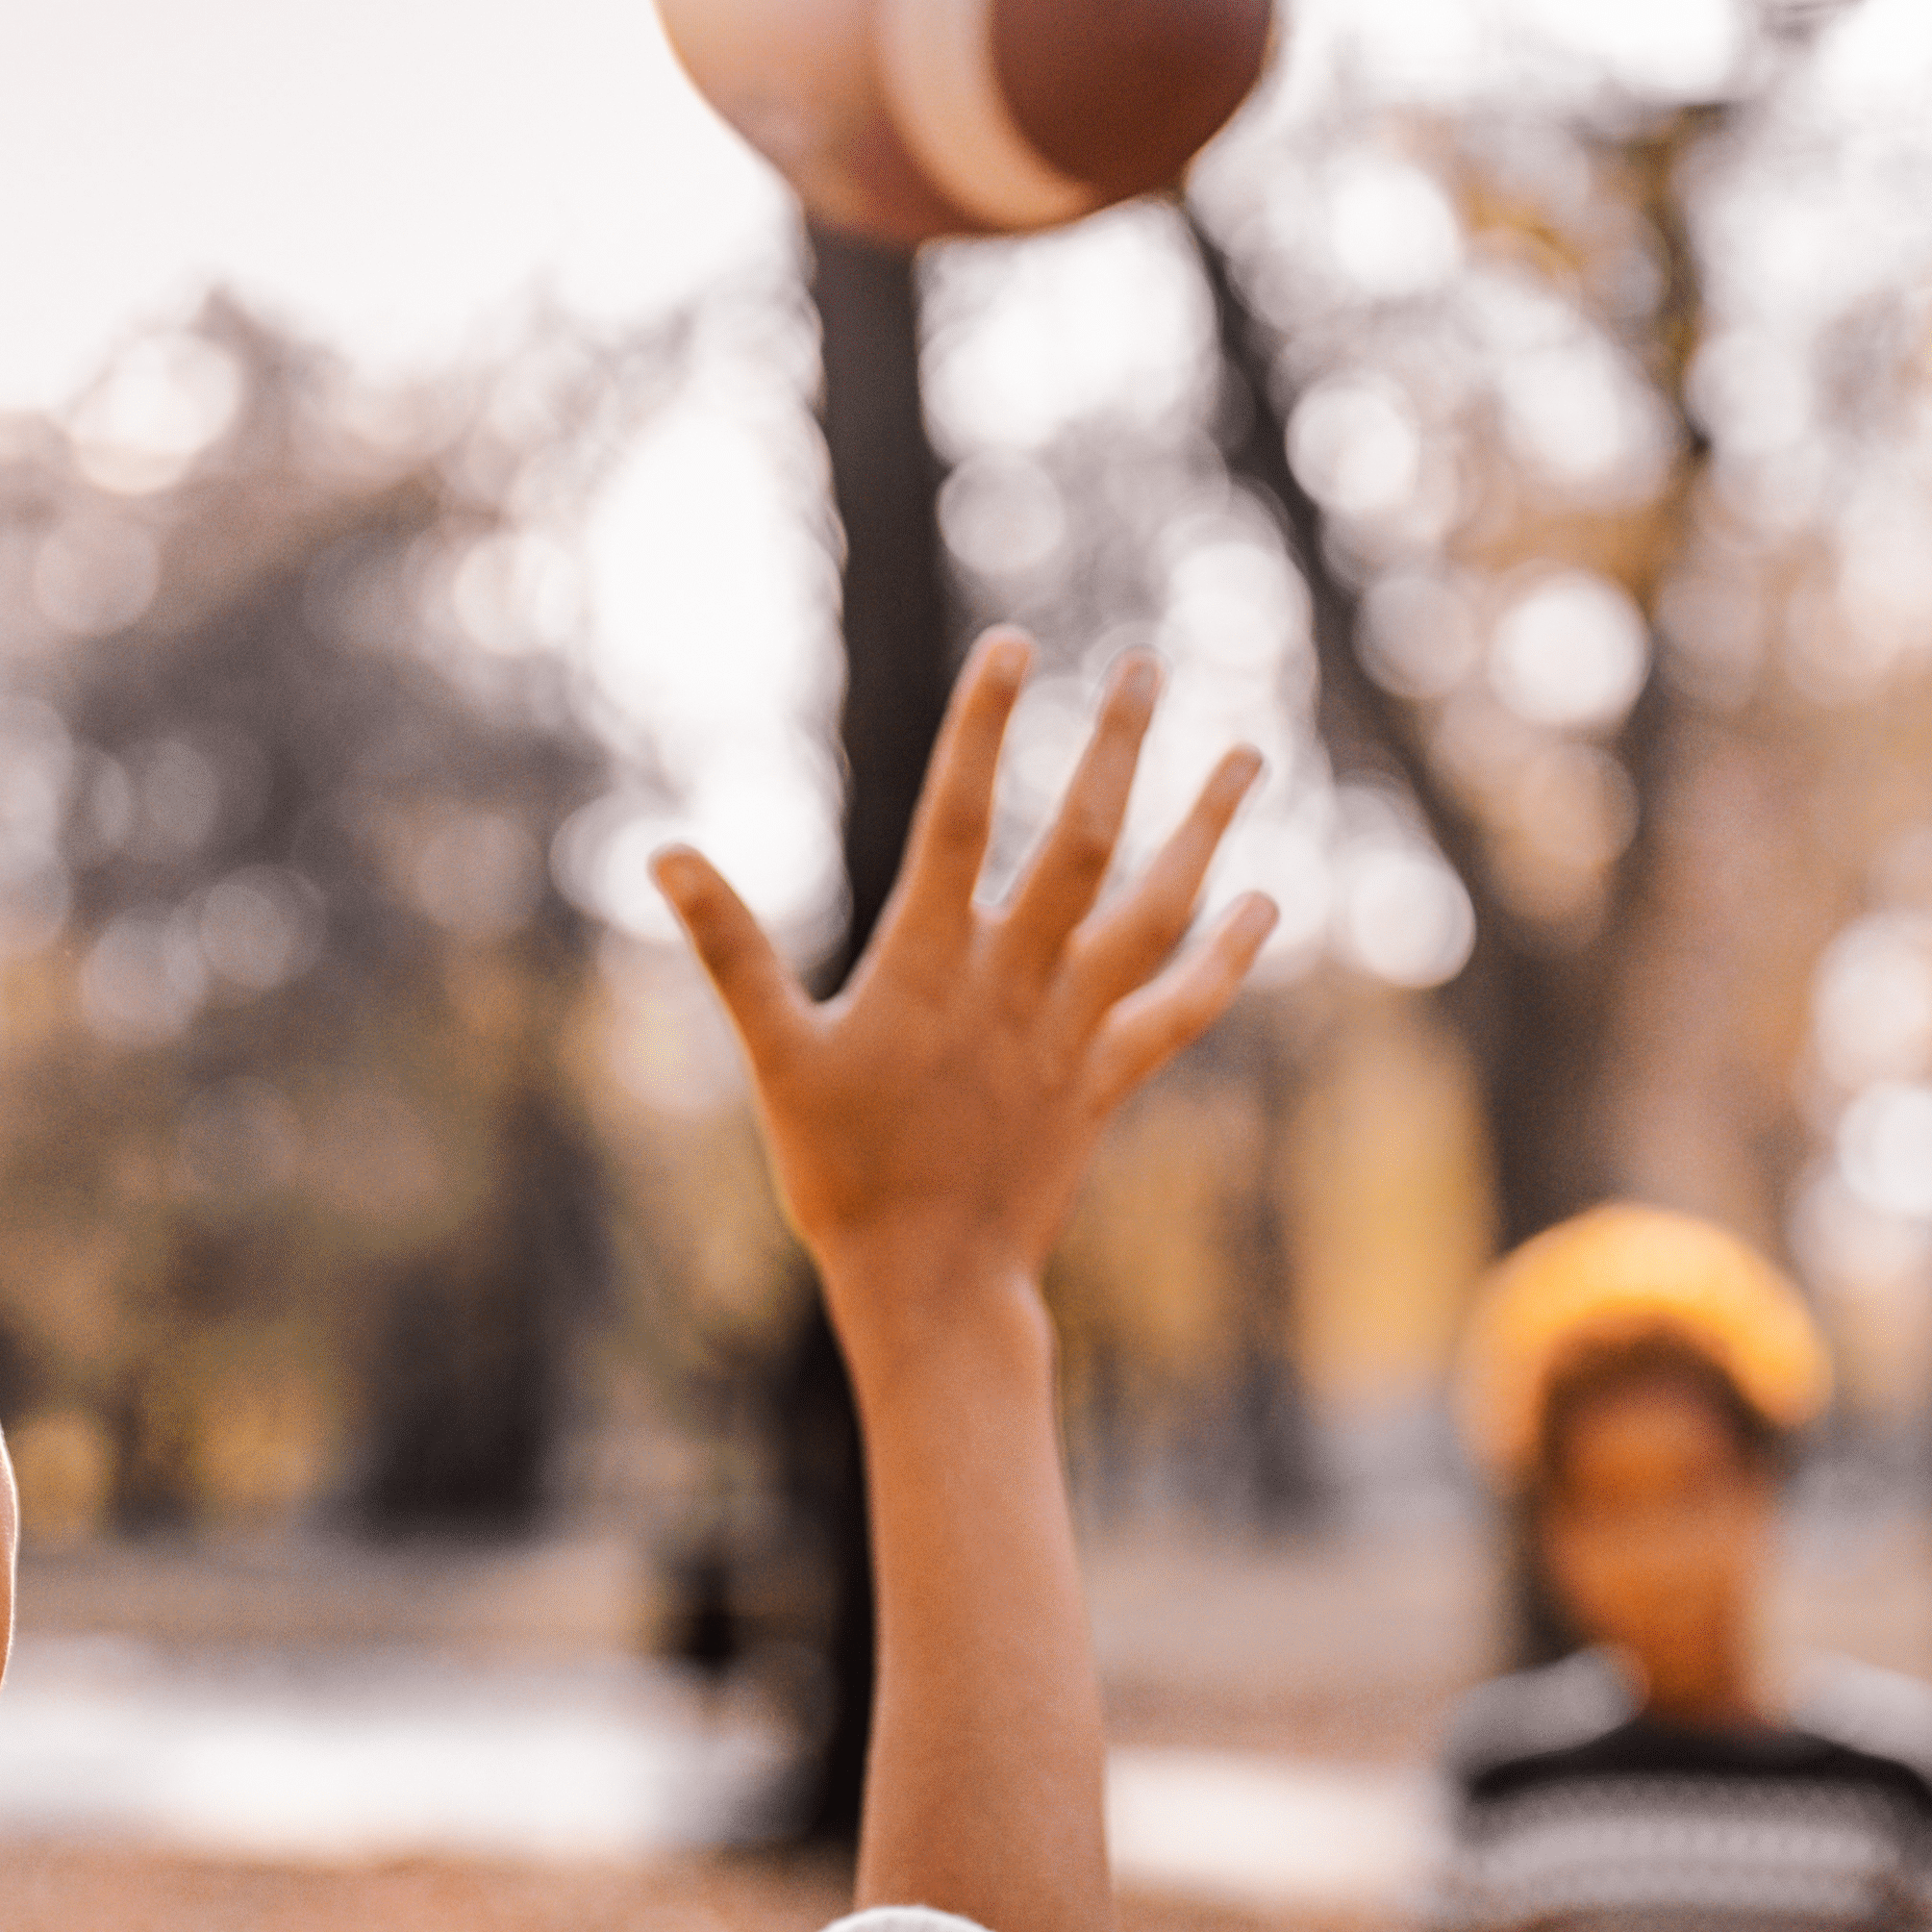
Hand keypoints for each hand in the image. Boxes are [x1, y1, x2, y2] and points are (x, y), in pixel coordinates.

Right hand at [653, 637, 1271, 1307]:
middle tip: (1143, 664)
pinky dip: (1227, 956)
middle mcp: (1012, 984)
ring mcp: (1070, 1032)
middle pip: (1080, 844)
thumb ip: (730, 950)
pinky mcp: (1104, 1082)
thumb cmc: (839, 1174)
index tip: (1012, 644)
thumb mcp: (774, 1057)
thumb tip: (666, 854)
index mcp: (927, 964)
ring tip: (1246, 752)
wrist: (928, 1287)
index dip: (983, 727)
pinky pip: (1180, 1009)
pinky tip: (1265, 902)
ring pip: (1154, 913)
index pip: (958, 818)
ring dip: (1204, 829)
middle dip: (1112, 748)